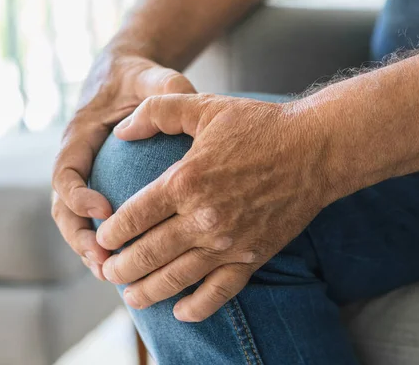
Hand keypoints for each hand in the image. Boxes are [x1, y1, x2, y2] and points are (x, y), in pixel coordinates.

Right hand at [51, 48, 195, 279]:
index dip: (77, 194)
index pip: (65, 171)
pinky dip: (106, 244)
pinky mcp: (101, 187)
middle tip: (103, 261)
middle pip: (63, 208)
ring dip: (89, 250)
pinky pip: (96, 221)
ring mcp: (87, 177)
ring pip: (76, 222)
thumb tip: (186, 102)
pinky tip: (131, 262)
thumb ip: (166, 87)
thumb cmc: (139, 78)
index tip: (104, 209)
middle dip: (79, 237)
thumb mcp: (152, 76)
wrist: (128, 80)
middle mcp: (77, 161)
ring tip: (112, 274)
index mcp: (79, 135)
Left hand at [97, 93, 333, 321]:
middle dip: (120, 267)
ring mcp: (229, 242)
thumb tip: (121, 130)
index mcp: (186, 181)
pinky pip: (221, 291)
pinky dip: (198, 307)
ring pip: (177, 278)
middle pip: (148, 254)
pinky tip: (181, 312)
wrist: (315, 150)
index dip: (112, 233)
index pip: (134, 217)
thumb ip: (158, 112)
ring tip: (130, 297)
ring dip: (147, 291)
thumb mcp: (205, 107)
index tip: (103, 239)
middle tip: (107, 271)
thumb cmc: (260, 126)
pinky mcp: (252, 256)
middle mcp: (204, 218)